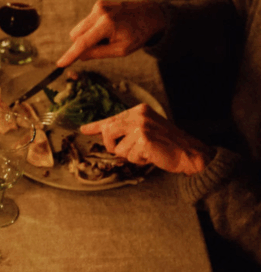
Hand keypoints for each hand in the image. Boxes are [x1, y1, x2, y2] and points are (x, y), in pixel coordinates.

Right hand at [56, 0, 165, 66]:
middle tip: (102, 47)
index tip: (60, 64)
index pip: (83, 43)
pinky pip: (86, 24)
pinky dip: (92, 30)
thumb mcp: (121, 50)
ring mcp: (98, 7)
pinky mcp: (99, 5)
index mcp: (107, 24)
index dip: (70, 55)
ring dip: (88, 38)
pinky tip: (108, 29)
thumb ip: (98, 53)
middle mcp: (100, 12)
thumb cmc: (138, 34)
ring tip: (107, 37)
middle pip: (76, 36)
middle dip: (82, 45)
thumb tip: (80, 56)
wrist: (150, 14)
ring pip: (79, 30)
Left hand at [80, 104, 215, 174]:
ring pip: (118, 149)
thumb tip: (101, 131)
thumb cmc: (165, 143)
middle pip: (108, 133)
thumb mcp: (145, 130)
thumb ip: (125, 130)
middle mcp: (138, 116)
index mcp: (139, 111)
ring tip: (146, 151)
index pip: (112, 119)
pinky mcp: (144, 140)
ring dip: (130, 156)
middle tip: (128, 149)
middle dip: (113, 146)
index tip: (84, 129)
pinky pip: (129, 157)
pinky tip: (151, 155)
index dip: (96, 126)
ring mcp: (141, 127)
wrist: (187, 151)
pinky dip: (138, 160)